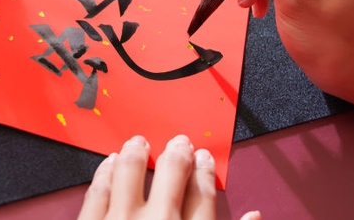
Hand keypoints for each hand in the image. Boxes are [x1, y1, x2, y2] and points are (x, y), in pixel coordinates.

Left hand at [78, 135, 260, 219]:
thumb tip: (255, 216)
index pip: (204, 194)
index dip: (205, 171)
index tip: (203, 157)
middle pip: (172, 175)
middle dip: (177, 154)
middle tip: (178, 141)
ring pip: (130, 173)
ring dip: (136, 154)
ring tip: (138, 142)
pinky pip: (98, 192)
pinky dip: (105, 173)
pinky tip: (110, 162)